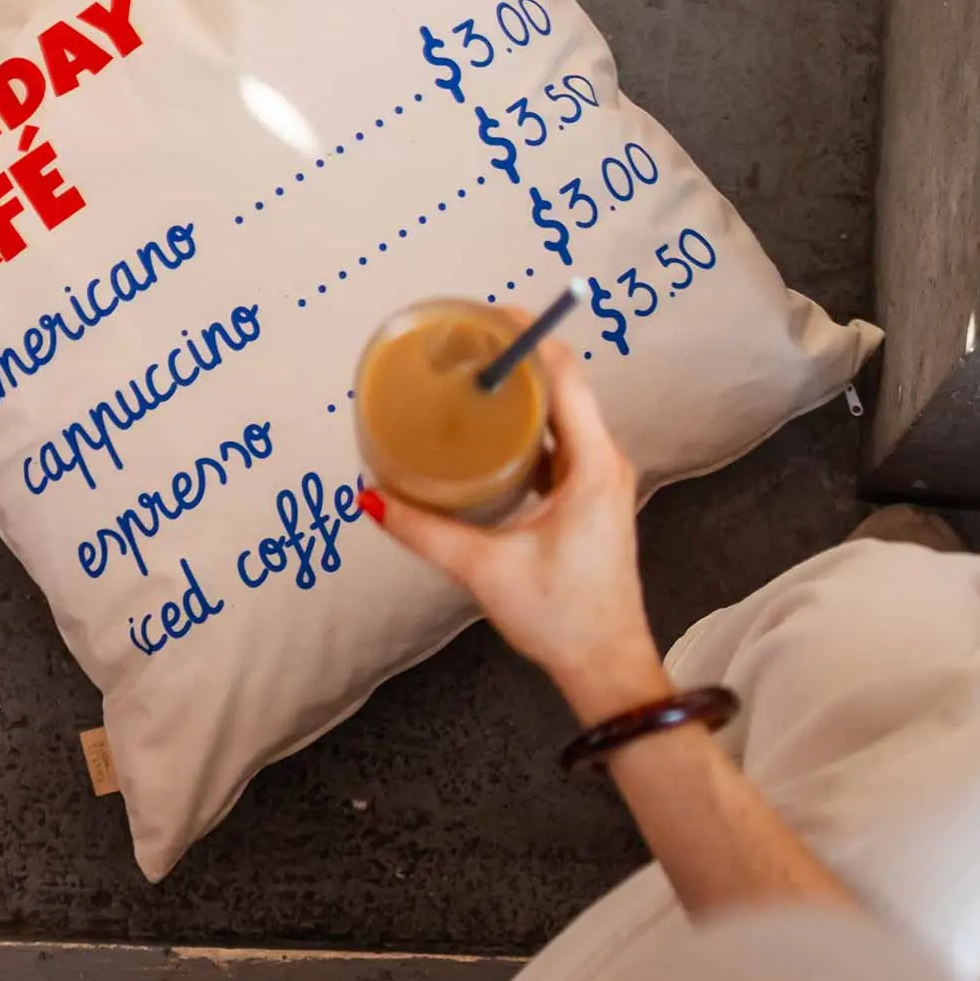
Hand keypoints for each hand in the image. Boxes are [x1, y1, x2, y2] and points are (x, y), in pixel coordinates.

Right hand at [367, 341, 666, 723]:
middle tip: (465, 342)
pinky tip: (492, 430)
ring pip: (564, 415)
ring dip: (524, 393)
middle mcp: (606, 463)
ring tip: (473, 377)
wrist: (607, 666)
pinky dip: (530, 428)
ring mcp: (603, 481)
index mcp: (592, 466)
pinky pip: (563, 444)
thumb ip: (426, 532)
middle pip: (564, 386)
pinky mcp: (593, 500)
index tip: (486, 314)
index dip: (527, 336)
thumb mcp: (485, 570)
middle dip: (517, 359)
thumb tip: (372, 497)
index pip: (564, 375)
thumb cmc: (562, 619)